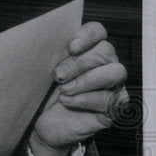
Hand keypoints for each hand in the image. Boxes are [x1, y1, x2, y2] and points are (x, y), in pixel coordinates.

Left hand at [30, 21, 127, 155]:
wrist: (40, 124)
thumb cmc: (41, 93)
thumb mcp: (41, 72)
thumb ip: (48, 55)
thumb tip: (42, 42)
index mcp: (87, 49)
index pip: (97, 32)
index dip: (87, 35)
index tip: (71, 47)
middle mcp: (104, 64)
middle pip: (104, 51)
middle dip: (79, 63)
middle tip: (58, 75)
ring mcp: (112, 85)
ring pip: (115, 72)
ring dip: (86, 80)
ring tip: (64, 90)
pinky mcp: (113, 107)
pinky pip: (111, 99)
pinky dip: (87, 100)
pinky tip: (68, 102)